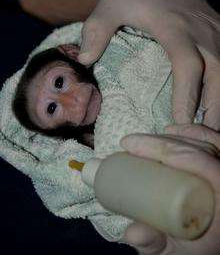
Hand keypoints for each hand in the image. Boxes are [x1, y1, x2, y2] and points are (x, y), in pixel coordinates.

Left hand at [78, 0, 219, 129]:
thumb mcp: (111, 3)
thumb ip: (96, 29)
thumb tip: (86, 59)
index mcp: (175, 28)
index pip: (188, 65)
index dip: (187, 96)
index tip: (179, 123)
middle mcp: (202, 33)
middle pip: (217, 75)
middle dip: (213, 108)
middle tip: (200, 137)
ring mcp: (215, 33)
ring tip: (210, 129)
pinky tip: (215, 106)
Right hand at [119, 124, 219, 254]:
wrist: (209, 244)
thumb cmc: (196, 249)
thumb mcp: (176, 252)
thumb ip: (156, 244)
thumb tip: (132, 233)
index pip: (202, 162)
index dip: (166, 148)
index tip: (131, 146)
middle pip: (199, 148)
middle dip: (161, 141)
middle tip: (131, 143)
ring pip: (205, 141)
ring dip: (174, 136)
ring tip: (146, 139)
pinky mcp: (218, 167)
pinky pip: (212, 141)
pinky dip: (192, 132)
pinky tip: (172, 131)